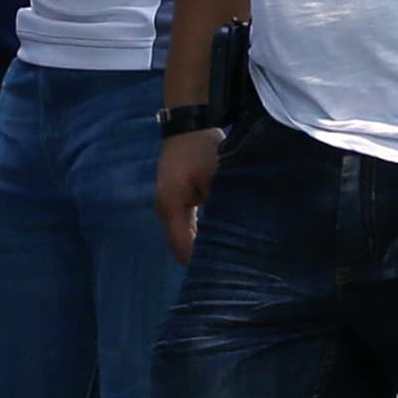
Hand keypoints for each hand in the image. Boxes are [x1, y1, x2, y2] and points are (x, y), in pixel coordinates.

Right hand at [157, 128, 220, 262]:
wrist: (188, 125)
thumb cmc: (203, 149)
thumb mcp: (218, 177)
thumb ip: (222, 207)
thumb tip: (234, 236)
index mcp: (171, 206)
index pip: (184, 247)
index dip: (202, 263)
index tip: (224, 273)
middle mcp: (164, 210)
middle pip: (180, 247)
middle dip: (201, 259)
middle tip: (228, 271)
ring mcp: (167, 206)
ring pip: (182, 238)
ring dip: (200, 247)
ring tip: (223, 259)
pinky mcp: (174, 201)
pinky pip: (185, 227)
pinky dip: (198, 236)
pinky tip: (215, 242)